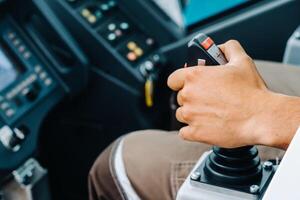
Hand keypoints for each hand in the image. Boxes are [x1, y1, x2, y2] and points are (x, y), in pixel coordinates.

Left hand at [168, 40, 299, 148]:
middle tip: (208, 100)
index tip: (188, 85)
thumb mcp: (242, 61)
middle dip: (192, 99)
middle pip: (180, 98)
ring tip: (210, 114)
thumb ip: (229, 48)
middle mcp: (188, 95)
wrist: (261, 118)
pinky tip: (206, 127)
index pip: (173, 79)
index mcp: (194, 76)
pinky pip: (184, 133)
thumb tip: (221, 47)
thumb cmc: (251, 91)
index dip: (180, 82)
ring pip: (182, 115)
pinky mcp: (194, 133)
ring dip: (192, 115)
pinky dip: (192, 131)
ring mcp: (190, 115)